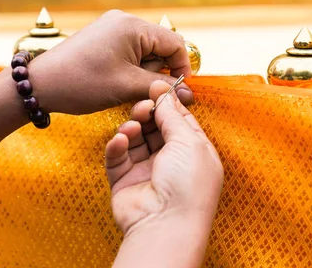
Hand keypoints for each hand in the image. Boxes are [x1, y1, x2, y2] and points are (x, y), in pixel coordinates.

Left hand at [29, 10, 193, 114]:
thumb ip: (161, 88)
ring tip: (124, 86)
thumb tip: (188, 93)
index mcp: (133, 26)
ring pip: (146, 51)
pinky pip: (131, 51)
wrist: (40, 85)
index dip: (182, 67)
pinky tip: (117, 81)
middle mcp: (124, 20)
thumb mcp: (127, 86)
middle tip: (141, 89)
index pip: (175, 43)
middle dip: (158, 71)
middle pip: (161, 46)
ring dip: (144, 72)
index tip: (178, 90)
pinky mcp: (103, 37)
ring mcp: (112, 28)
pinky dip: (131, 68)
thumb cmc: (83, 83)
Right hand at [105, 81, 223, 235]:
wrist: (166, 224)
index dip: (168, 103)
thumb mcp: (187, 141)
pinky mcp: (125, 180)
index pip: (179, 120)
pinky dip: (117, 145)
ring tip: (132, 126)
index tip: (156, 86)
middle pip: (155, 126)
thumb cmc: (188, 184)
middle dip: (148, 112)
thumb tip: (163, 89)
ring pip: (135, 138)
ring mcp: (147, 170)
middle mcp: (172, 159)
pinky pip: (118, 157)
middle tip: (142, 106)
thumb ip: (172, 115)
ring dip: (132, 127)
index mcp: (194, 150)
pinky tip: (120, 140)